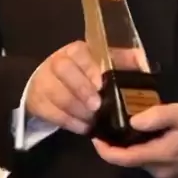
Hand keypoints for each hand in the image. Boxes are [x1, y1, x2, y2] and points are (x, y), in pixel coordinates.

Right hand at [26, 41, 144, 134]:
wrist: (53, 86)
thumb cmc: (86, 75)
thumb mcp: (104, 65)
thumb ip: (122, 61)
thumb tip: (140, 58)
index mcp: (76, 50)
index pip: (79, 53)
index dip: (89, 68)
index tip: (100, 85)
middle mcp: (57, 61)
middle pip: (63, 70)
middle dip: (81, 89)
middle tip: (96, 107)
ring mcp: (44, 80)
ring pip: (55, 92)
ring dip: (76, 110)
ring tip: (92, 121)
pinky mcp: (37, 100)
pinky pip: (49, 111)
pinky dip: (68, 122)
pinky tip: (82, 127)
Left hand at [92, 103, 177, 177]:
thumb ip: (156, 116)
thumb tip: (132, 122)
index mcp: (160, 155)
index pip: (124, 159)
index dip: (105, 151)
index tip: (94, 137)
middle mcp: (158, 171)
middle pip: (129, 159)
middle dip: (118, 144)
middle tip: (111, 122)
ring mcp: (164, 176)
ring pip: (139, 160)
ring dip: (131, 146)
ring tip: (128, 124)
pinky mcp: (169, 174)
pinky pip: (149, 162)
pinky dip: (142, 149)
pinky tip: (145, 134)